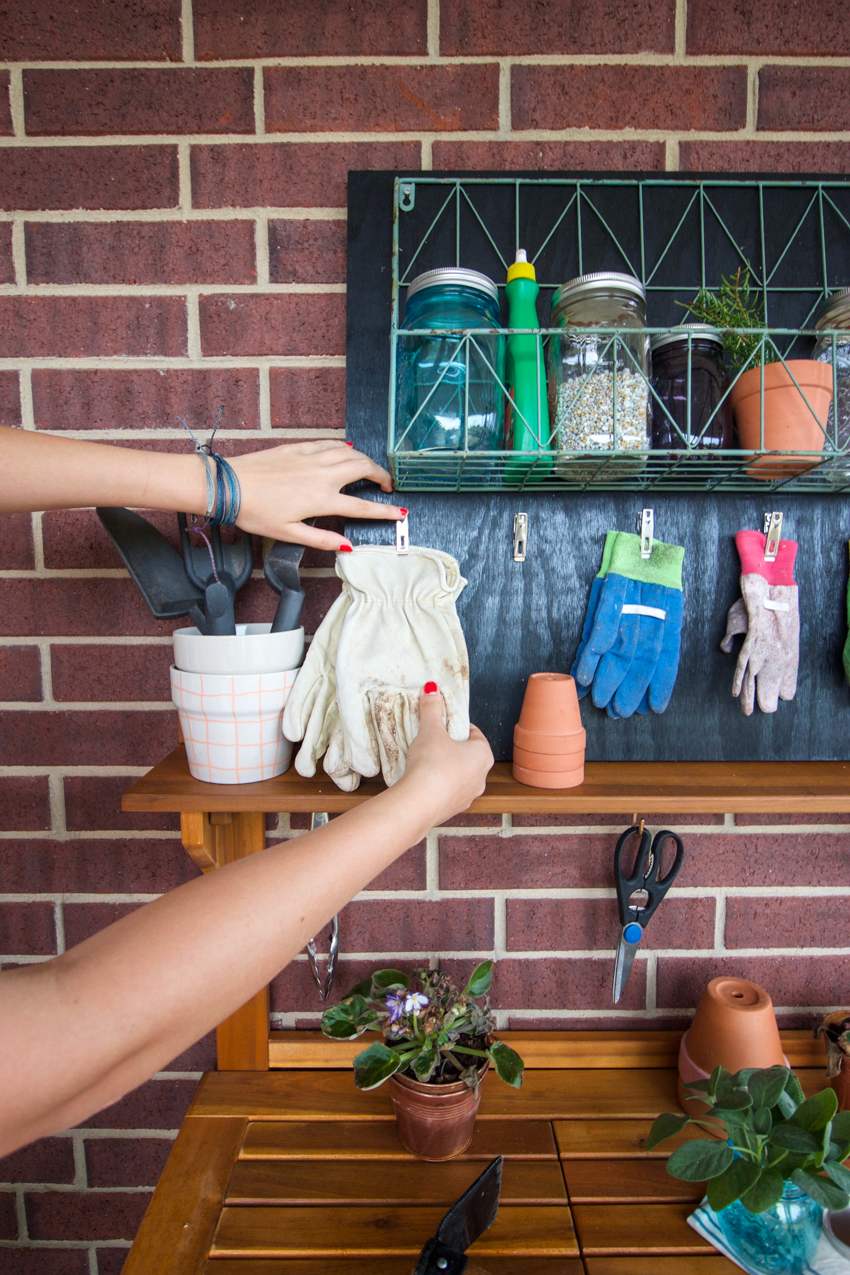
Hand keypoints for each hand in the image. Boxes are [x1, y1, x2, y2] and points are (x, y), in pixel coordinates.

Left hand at [230, 441, 405, 549]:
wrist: (229, 486)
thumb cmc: (255, 511)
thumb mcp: (289, 533)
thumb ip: (322, 538)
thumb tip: (347, 546)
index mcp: (321, 499)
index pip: (362, 506)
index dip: (385, 510)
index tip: (400, 512)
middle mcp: (321, 475)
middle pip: (363, 469)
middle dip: (381, 475)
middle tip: (386, 486)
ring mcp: (310, 458)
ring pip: (349, 452)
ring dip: (365, 459)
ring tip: (370, 469)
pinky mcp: (298, 449)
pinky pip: (329, 443)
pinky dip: (343, 446)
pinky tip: (346, 449)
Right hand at [401, 685, 492, 822]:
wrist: (418, 804)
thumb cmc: (431, 763)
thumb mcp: (430, 730)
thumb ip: (432, 709)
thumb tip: (432, 688)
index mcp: (483, 755)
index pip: (475, 734)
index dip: (459, 727)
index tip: (445, 724)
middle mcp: (481, 777)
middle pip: (469, 755)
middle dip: (453, 747)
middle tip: (434, 740)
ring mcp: (468, 796)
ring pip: (460, 776)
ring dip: (447, 768)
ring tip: (426, 761)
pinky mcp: (453, 810)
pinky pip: (448, 792)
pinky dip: (439, 785)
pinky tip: (423, 781)